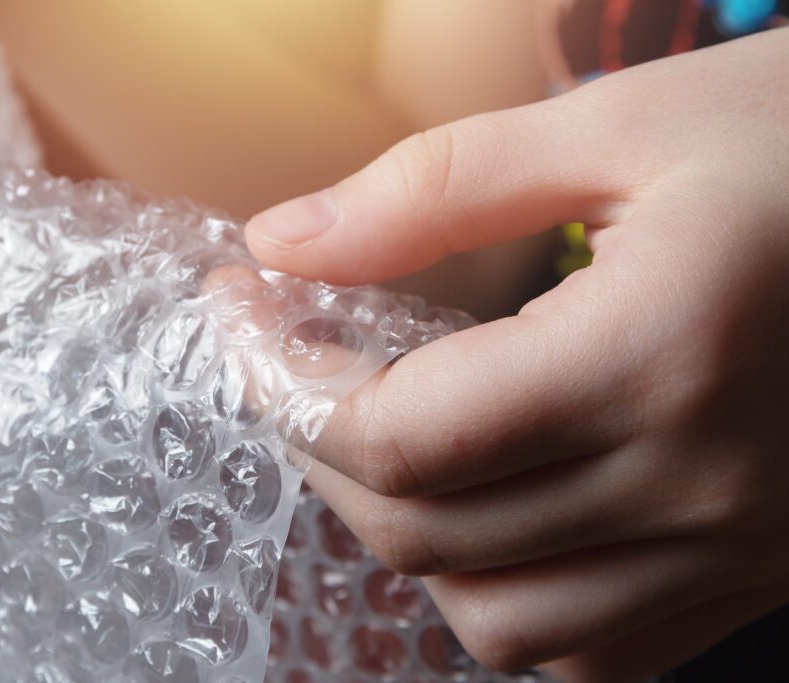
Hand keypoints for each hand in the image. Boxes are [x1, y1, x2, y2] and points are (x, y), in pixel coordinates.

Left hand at [245, 29, 788, 682]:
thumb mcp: (623, 126)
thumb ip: (431, 190)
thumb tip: (282, 242)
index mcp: (654, 357)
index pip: (400, 435)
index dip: (281, 380)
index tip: (242, 313)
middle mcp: (695, 484)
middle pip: (425, 533)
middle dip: (317, 445)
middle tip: (290, 359)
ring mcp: (735, 548)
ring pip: (499, 621)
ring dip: (403, 537)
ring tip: (382, 438)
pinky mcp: (756, 570)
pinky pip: (595, 651)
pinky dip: (506, 602)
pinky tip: (490, 519)